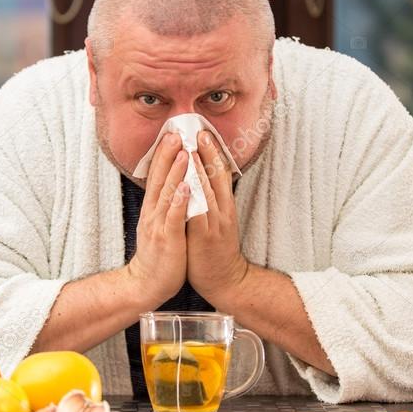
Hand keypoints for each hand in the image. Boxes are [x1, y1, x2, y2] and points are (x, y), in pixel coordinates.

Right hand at [125, 133, 189, 306]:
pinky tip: (188, 188)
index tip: (171, 133)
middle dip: (167, 155)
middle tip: (175, 132)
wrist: (147, 284)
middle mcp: (154, 213)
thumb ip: (164, 204)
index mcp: (154, 208)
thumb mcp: (159, 224)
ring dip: (175, 172)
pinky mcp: (168, 239)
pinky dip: (180, 202)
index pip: (157, 176)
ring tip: (184, 152)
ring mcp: (159, 225)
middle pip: (160, 178)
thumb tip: (173, 184)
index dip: (163, 154)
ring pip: (168, 194)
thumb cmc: (159, 254)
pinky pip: (174, 218)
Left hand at [186, 130, 248, 305]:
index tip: (204, 133)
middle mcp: (222, 210)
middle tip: (199, 131)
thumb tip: (203, 180)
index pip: (221, 173)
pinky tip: (187, 183)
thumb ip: (211, 200)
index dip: (214, 152)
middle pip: (217, 176)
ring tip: (192, 148)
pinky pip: (199, 212)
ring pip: (209, 190)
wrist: (225, 280)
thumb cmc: (215, 250)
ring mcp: (215, 222)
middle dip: (208, 153)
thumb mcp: (216, 220)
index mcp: (225, 205)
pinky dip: (194, 196)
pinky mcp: (205, 236)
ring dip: (200, 168)